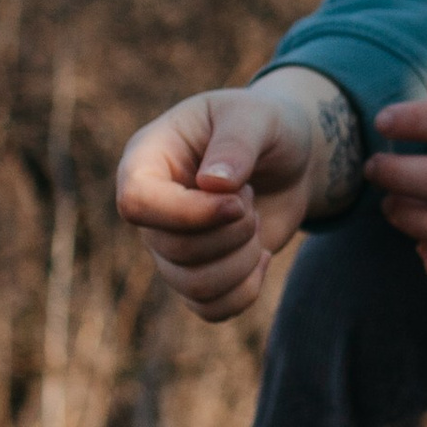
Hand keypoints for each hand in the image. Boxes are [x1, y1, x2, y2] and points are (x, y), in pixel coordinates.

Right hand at [115, 70, 356, 322]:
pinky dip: (246, 291)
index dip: (188, 214)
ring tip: (255, 221)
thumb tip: (213, 184)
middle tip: (251, 196)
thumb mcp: (257, 117)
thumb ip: (236, 143)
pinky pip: (210, 308)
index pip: (136, 203)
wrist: (291, 156)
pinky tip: (262, 255)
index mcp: (147, 159)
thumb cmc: (266, 126)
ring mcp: (170, 245)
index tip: (237, 201)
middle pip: (173, 249)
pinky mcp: (198, 272)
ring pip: (193, 285)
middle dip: (232, 231)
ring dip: (242, 261)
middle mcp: (151, 208)